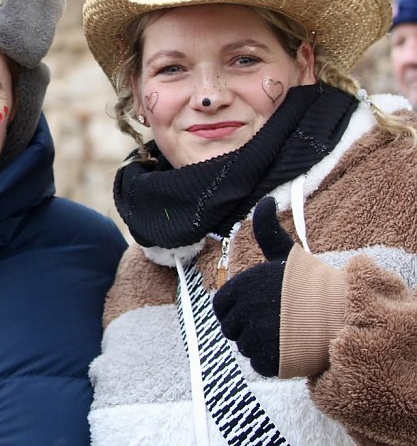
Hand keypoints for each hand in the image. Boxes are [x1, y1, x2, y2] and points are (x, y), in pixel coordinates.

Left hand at [212, 196, 293, 376]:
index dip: (236, 308)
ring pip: (244, 347)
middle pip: (231, 328)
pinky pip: (258, 364)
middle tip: (274, 320)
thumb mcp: (285, 253)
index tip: (257, 308)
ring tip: (284, 331)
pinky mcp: (267, 360)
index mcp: (239, 288)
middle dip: (248, 326)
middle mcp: (242, 312)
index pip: (220, 306)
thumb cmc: (310, 282)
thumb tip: (265, 199)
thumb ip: (267, 229)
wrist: (342, 312)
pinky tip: (288, 347)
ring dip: (260, 343)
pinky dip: (271, 360)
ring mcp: (254, 338)